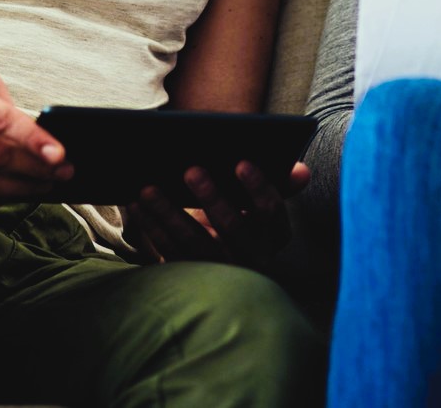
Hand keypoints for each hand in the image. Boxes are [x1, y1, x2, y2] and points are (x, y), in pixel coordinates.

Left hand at [121, 160, 308, 267]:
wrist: (224, 260)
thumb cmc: (243, 214)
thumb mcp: (261, 204)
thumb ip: (279, 183)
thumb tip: (302, 170)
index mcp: (275, 235)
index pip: (271, 210)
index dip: (258, 186)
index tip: (240, 162)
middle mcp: (254, 258)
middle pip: (234, 227)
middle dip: (212, 197)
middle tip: (190, 169)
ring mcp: (223, 272)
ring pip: (196, 243)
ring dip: (170, 213)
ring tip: (149, 187)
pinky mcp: (194, 279)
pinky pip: (172, 253)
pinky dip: (153, 228)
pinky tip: (138, 205)